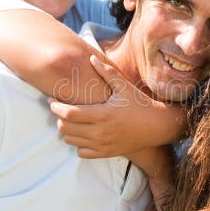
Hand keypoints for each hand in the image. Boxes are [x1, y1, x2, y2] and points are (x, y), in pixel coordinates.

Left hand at [50, 55, 181, 157]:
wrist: (157, 126)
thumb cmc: (140, 104)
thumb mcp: (124, 86)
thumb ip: (106, 72)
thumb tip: (91, 57)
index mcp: (102, 114)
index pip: (68, 113)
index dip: (56, 106)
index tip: (53, 99)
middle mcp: (100, 132)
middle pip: (65, 128)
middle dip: (58, 117)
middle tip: (60, 107)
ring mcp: (102, 144)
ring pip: (71, 141)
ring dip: (66, 130)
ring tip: (70, 119)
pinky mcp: (106, 153)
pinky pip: (82, 152)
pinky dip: (77, 143)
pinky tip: (82, 133)